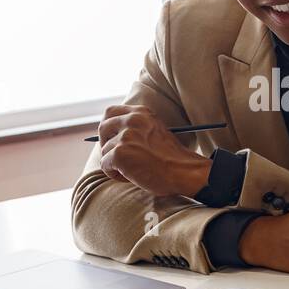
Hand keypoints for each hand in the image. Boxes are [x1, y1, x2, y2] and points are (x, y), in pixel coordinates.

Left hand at [96, 104, 210, 197]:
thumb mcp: (154, 132)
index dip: (109, 126)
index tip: (113, 138)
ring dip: (114, 163)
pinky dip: (114, 174)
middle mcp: (132, 120)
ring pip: (105, 150)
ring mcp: (125, 136)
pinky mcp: (119, 153)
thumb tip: (113, 136)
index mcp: (141, 113)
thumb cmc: (172, 158)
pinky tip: (130, 177)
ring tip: (132, 170)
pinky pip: (105, 165)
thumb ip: (137, 128)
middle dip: (105, 143)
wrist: (184, 172)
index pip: (111, 112)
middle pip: (103, 127)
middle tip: (117, 157)